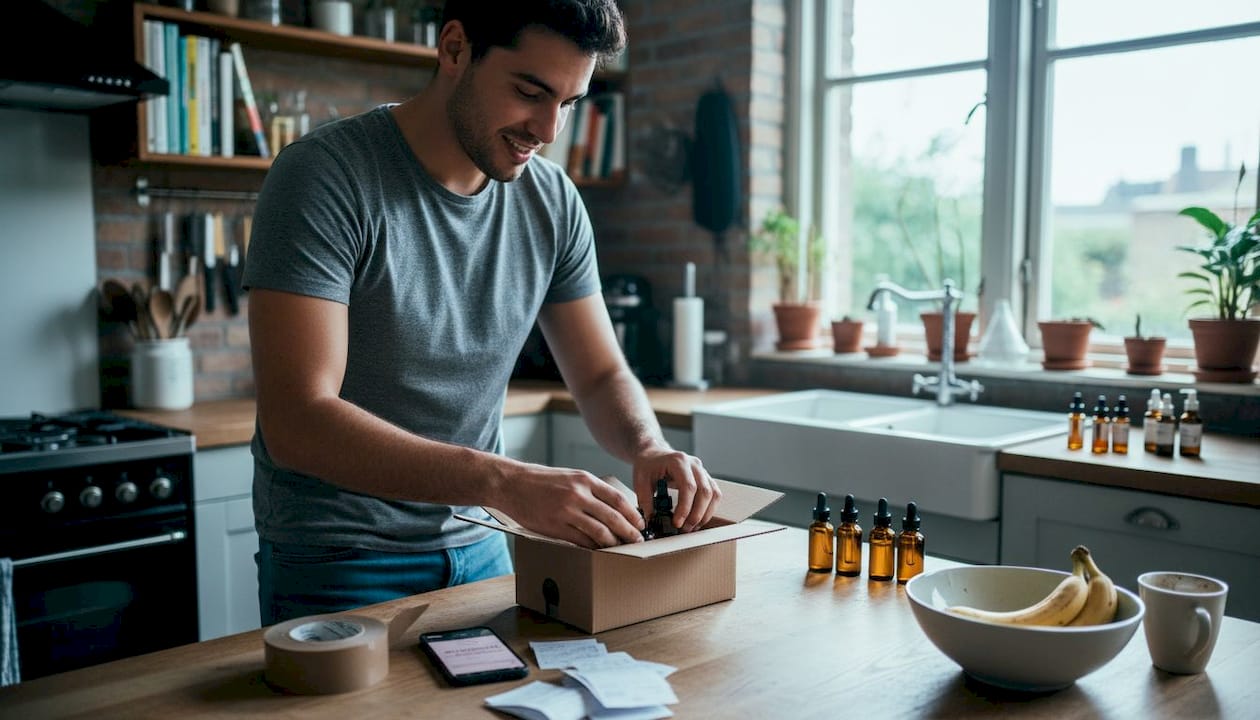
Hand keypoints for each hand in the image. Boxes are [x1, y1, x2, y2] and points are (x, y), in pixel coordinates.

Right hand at [497, 464, 644, 548]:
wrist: (511, 484)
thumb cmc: (540, 481)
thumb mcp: (569, 476)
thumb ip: (589, 489)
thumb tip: (612, 507)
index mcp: (584, 480)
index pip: (617, 499)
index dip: (632, 513)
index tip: (640, 523)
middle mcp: (578, 494)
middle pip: (613, 517)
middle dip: (629, 531)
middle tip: (637, 540)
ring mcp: (566, 511)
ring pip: (599, 531)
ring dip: (613, 543)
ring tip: (620, 548)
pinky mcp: (555, 526)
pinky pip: (580, 540)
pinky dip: (593, 547)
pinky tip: (599, 551)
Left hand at [633, 449, 720, 532]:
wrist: (654, 454)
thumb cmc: (648, 465)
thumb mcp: (640, 481)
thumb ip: (645, 501)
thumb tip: (652, 520)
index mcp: (678, 461)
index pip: (688, 486)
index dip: (685, 507)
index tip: (677, 522)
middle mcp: (694, 464)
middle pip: (705, 492)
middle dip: (696, 514)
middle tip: (685, 529)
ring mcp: (702, 470)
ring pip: (713, 494)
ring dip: (705, 514)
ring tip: (691, 527)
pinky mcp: (705, 478)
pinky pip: (714, 495)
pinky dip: (708, 509)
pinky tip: (697, 519)